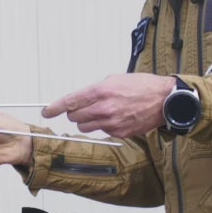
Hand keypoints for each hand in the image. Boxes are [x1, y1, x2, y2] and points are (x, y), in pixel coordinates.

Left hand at [44, 74, 176, 140]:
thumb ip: (95, 90)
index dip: (54, 108)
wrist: (164, 100)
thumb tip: (82, 98)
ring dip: (87, 121)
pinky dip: (103, 126)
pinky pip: (102, 131)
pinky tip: (115, 117)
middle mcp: (104, 109)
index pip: (70, 102)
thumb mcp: (115, 79)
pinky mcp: (119, 133)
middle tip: (81, 108)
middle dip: (74, 113)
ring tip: (100, 112)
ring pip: (85, 127)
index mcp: (101, 91)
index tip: (47, 111)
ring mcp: (111, 123)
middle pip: (74, 117)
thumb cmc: (142, 86)